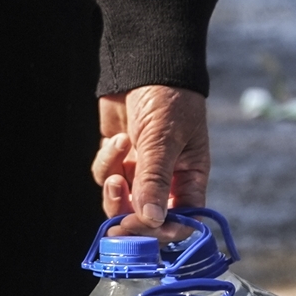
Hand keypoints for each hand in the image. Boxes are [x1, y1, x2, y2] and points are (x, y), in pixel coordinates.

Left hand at [91, 85, 209, 239]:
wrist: (144, 64)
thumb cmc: (167, 97)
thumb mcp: (164, 139)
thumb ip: (155, 180)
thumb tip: (153, 219)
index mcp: (189, 178)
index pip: (181, 219)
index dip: (163, 230)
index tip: (144, 228)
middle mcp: (166, 179)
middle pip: (146, 218)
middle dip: (130, 219)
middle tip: (117, 225)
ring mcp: (139, 170)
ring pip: (121, 201)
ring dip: (114, 190)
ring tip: (117, 162)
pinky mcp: (117, 159)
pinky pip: (105, 176)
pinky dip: (106, 162)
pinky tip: (116, 139)